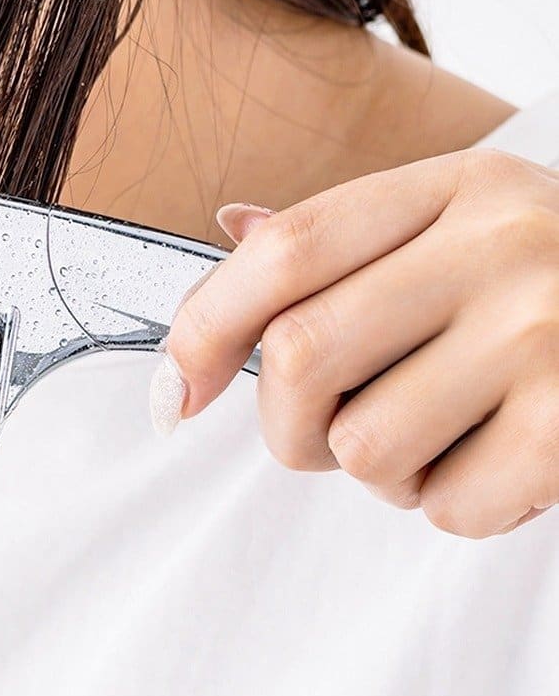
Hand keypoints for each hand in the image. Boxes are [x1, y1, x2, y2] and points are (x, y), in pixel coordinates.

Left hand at [157, 148, 558, 538]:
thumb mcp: (475, 224)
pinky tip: (504, 463)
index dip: (202, 329)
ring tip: (446, 437)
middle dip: (288, 425)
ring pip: (365, 449)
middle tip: (325, 437)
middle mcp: (504, 246)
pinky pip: (448, 508)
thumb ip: (355, 238)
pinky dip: (458, 507)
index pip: (286, 252)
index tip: (174, 394)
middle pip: (301, 356)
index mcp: (460, 187)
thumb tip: (231, 233)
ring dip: (383, 472)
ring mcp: (549, 336)